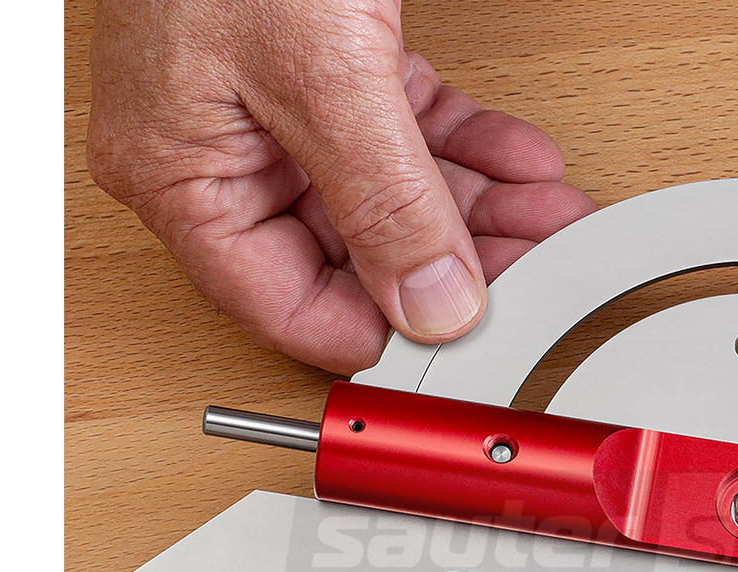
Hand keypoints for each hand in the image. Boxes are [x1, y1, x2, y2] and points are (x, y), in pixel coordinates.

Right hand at [87, 0, 596, 373]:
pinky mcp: (317, 66)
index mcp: (183, 179)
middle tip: (543, 266)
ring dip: (478, 208)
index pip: (289, 307)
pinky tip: (522, 163)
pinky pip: (398, 133)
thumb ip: (383, 201)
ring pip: (388, 196)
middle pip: (352, 254)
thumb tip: (435, 305)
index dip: (387, 332)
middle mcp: (219, 154)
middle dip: (458, 261)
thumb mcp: (322, 77)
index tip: (475, 339)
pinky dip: (464, 147)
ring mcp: (268, 111)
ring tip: (553, 216)